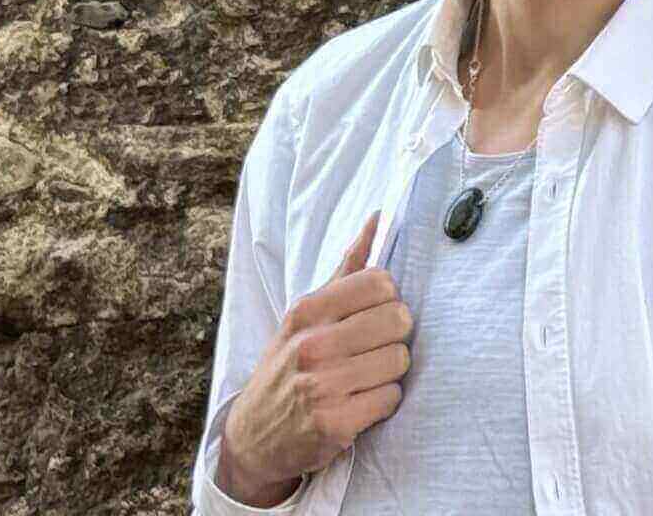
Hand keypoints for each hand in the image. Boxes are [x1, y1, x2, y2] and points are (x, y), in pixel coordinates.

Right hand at [216, 214, 411, 507]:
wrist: (253, 436)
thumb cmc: (289, 365)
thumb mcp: (306, 315)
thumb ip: (348, 268)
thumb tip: (380, 217)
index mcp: (307, 311)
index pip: (381, 283)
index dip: (388, 300)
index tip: (374, 315)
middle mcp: (311, 345)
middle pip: (398, 320)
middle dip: (394, 336)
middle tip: (372, 349)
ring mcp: (321, 385)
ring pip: (399, 360)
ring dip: (390, 371)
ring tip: (364, 377)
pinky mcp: (334, 424)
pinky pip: (391, 397)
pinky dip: (383, 402)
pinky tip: (360, 402)